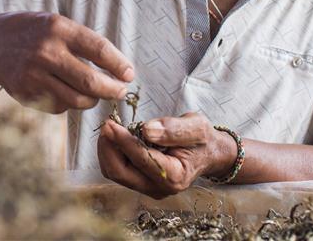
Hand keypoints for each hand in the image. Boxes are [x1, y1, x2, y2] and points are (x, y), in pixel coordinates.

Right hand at [0, 11, 134, 113]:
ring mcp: (34, 75)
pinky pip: (58, 106)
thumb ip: (82, 42)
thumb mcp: (56, 24)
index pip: (98, 49)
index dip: (119, 64)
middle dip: (112, 90)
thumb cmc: (32, 32)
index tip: (129, 74)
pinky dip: (70, 103)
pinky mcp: (26, 93)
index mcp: (58, 29)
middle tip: (120, 91)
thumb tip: (117, 66)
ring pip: (76, 100)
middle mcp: (46, 52)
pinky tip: (68, 92)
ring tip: (97, 94)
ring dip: (93, 100)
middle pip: (90, 82)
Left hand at [96, 112, 236, 198]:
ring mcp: (149, 188)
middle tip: (106, 124)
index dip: (123, 141)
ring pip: (115, 173)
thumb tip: (146, 130)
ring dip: (107, 150)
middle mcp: (160, 188)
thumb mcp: (196, 127)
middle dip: (108, 148)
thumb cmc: (202, 139)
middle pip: (120, 172)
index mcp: (175, 176)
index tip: (110, 124)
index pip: (141, 159)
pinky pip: (118, 171)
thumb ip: (173, 129)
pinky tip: (115, 137)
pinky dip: (112, 153)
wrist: (206, 153)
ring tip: (110, 128)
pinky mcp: (141, 183)